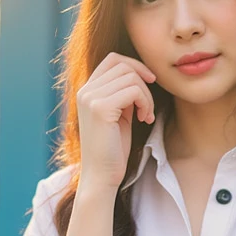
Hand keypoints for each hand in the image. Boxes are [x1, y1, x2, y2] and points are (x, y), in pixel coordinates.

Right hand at [75, 51, 156, 190]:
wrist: (101, 176)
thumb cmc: (113, 149)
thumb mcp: (119, 115)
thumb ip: (123, 94)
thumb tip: (140, 74)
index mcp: (87, 91)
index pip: (112, 60)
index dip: (135, 66)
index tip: (150, 82)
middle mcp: (85, 91)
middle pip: (123, 65)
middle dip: (144, 82)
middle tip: (148, 108)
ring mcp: (91, 98)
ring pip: (131, 77)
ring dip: (147, 96)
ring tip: (147, 116)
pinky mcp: (100, 108)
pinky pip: (133, 91)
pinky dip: (146, 103)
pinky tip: (144, 120)